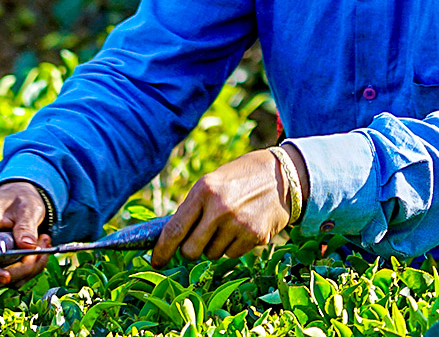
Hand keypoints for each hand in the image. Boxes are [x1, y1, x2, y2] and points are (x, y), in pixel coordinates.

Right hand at [0, 181, 52, 287]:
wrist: (22, 198)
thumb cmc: (20, 198)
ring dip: (27, 270)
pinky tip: (40, 252)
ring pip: (1, 277)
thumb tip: (27, 246)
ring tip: (43, 245)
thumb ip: (26, 226)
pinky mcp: (0, 262)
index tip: (5, 275)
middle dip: (16, 270)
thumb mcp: (27, 207)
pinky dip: (30, 270)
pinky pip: (12, 276)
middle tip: (38, 253)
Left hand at [148, 145, 302, 266]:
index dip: (162, 250)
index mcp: (203, 191)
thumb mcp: (211, 183)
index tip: (156, 261)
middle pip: (191, 250)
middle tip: (197, 241)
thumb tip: (169, 239)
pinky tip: (242, 228)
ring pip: (212, 254)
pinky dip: (232, 246)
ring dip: (214, 246)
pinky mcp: (255, 236)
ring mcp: (239, 224)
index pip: (175, 229)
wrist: (282, 176)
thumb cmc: (239, 179)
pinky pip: (232, 254)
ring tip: (227, 225)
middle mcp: (219, 209)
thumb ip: (192, 208)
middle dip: (191, 250)